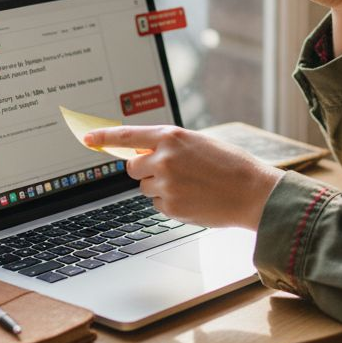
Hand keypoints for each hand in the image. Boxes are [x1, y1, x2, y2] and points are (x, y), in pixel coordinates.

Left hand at [83, 125, 284, 229]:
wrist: (254, 193)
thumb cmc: (231, 165)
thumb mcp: (199, 143)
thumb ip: (170, 145)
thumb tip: (142, 151)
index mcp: (171, 137)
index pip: (126, 135)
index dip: (103, 137)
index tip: (87, 138)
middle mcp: (164, 159)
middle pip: (133, 166)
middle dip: (145, 169)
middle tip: (170, 170)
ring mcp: (166, 185)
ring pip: (146, 187)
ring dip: (161, 187)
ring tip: (192, 185)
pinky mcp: (171, 207)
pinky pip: (158, 205)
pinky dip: (171, 203)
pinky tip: (194, 198)